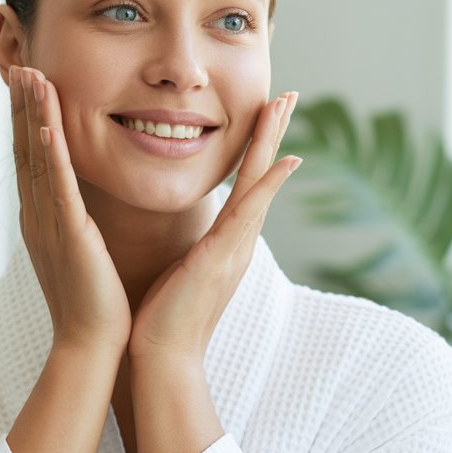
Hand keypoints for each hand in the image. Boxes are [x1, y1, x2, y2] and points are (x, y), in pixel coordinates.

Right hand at [10, 64, 131, 352]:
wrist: (93, 346)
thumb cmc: (96, 303)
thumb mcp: (83, 251)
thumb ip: (78, 223)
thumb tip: (83, 207)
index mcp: (43, 218)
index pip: (33, 158)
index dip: (28, 119)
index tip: (30, 82)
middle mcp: (38, 216)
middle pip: (26, 149)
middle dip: (23, 106)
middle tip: (21, 64)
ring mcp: (49, 225)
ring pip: (38, 160)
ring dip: (33, 116)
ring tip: (30, 76)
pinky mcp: (68, 237)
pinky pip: (58, 190)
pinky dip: (52, 156)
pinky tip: (48, 127)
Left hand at [128, 91, 300, 361]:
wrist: (163, 358)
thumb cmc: (164, 318)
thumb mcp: (182, 271)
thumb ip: (193, 249)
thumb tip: (191, 238)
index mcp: (226, 240)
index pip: (245, 181)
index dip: (256, 147)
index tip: (264, 112)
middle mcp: (238, 239)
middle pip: (261, 173)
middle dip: (273, 132)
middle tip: (287, 94)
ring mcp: (236, 246)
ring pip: (260, 182)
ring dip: (273, 141)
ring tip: (285, 105)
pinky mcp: (225, 256)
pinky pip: (251, 211)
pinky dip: (270, 184)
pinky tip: (288, 160)